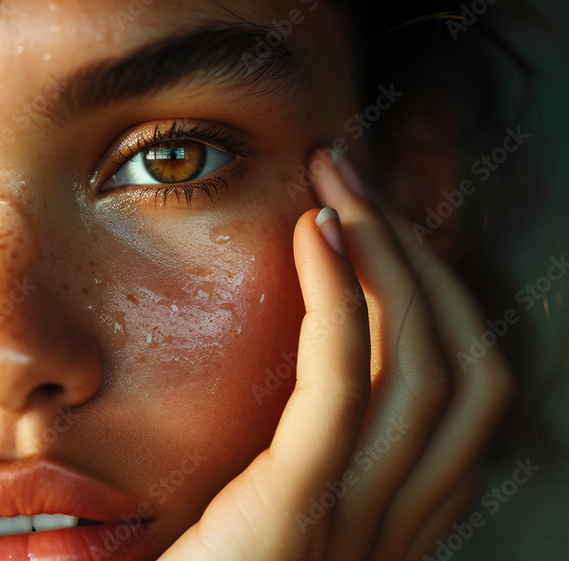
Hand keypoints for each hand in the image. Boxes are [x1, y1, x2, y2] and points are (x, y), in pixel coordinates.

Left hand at [156, 150, 512, 560]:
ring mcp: (357, 526)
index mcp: (391, 522)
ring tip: (338, 183)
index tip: (376, 228)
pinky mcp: (296, 512)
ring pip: (424, 369)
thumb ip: (294, 457)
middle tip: (354, 179)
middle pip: (463, 369)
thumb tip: (307, 364)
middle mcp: (396, 526)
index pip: (462, 395)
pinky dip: (342, 301)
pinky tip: (317, 231)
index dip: (438, 300)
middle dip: (421, 260)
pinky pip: (342, 390)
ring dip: (388, 258)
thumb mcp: (261, 510)